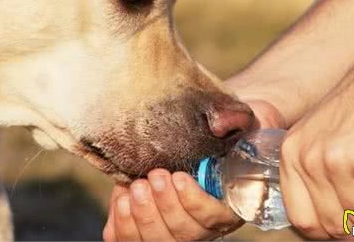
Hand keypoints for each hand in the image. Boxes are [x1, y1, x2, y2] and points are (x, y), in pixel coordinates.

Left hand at [102, 100, 285, 240]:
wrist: (176, 144)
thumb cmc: (206, 135)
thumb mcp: (226, 125)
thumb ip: (230, 122)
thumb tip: (220, 123)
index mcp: (225, 206)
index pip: (214, 217)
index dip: (195, 202)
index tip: (179, 177)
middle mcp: (199, 227)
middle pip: (184, 233)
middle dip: (166, 205)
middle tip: (156, 176)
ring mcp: (170, 232)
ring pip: (157, 240)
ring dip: (143, 215)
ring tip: (136, 188)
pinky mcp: (142, 232)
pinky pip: (129, 240)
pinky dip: (122, 224)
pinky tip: (122, 200)